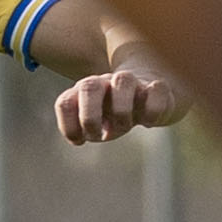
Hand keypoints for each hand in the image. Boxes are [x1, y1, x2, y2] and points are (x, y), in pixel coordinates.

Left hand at [56, 65, 190, 144]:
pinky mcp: (156, 87)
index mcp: (83, 91)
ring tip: (126, 127)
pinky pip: (156, 91)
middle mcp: (104, 82)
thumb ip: (83, 130)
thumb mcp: (94, 126)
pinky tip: (148, 123)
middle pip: (88, 86)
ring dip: (122, 112)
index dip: (69, 127)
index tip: (81, 141)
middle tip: (99, 136)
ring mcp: (131, 82)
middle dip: (90, 117)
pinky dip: (152, 112)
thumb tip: (86, 136)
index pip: (65, 103)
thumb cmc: (112, 116)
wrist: (146, 96)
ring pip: (123, 80)